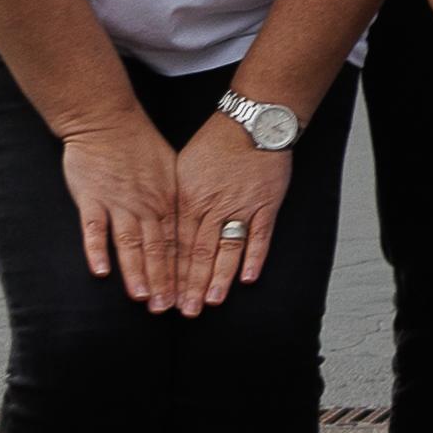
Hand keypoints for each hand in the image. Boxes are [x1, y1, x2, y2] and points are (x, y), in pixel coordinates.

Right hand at [59, 117, 189, 306]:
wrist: (106, 121)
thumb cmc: (139, 145)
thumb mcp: (170, 170)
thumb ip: (175, 200)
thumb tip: (188, 226)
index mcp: (167, 200)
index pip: (177, 242)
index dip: (181, 271)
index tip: (186, 295)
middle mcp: (146, 205)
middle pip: (157, 249)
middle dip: (162, 281)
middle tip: (166, 308)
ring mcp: (118, 203)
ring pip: (130, 244)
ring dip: (136, 272)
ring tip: (141, 298)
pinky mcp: (91, 199)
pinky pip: (94, 229)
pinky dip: (97, 250)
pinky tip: (101, 272)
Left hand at [169, 113, 298, 314]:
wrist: (252, 122)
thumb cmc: (215, 142)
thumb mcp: (183, 167)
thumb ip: (177, 199)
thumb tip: (166, 226)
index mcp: (189, 199)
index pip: (177, 244)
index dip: (171, 272)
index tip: (165, 295)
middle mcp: (213, 206)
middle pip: (199, 252)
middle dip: (191, 284)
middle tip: (186, 310)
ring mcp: (241, 206)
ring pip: (227, 249)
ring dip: (219, 278)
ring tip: (212, 302)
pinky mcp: (267, 204)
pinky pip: (260, 235)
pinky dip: (254, 257)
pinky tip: (247, 278)